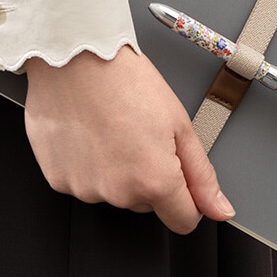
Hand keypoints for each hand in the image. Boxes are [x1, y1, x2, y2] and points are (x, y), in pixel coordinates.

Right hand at [24, 46, 234, 233]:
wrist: (78, 57)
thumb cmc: (128, 81)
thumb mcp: (180, 124)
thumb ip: (201, 174)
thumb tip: (219, 209)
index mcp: (154, 181)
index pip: (183, 220)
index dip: (189, 199)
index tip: (182, 177)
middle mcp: (117, 193)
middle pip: (147, 202)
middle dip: (151, 176)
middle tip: (143, 134)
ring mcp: (84, 189)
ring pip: (115, 192)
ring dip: (119, 170)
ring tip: (115, 129)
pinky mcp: (57, 180)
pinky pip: (85, 182)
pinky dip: (91, 165)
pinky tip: (92, 133)